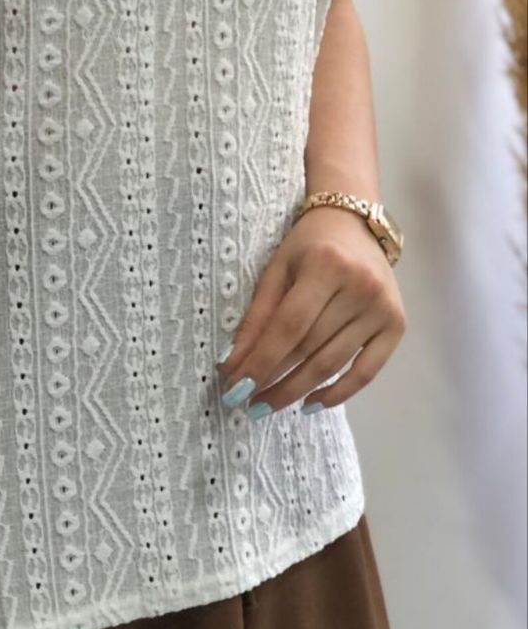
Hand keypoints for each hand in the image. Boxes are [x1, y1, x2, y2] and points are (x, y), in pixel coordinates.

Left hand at [217, 205, 405, 415]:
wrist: (354, 223)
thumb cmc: (308, 245)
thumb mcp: (276, 269)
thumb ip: (257, 315)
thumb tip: (233, 363)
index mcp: (326, 266)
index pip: (289, 326)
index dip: (262, 361)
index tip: (236, 388)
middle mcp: (359, 287)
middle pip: (309, 348)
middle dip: (273, 380)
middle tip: (247, 405)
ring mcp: (382, 308)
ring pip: (333, 364)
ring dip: (298, 391)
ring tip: (269, 405)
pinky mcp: (396, 325)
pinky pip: (367, 371)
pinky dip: (338, 393)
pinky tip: (310, 404)